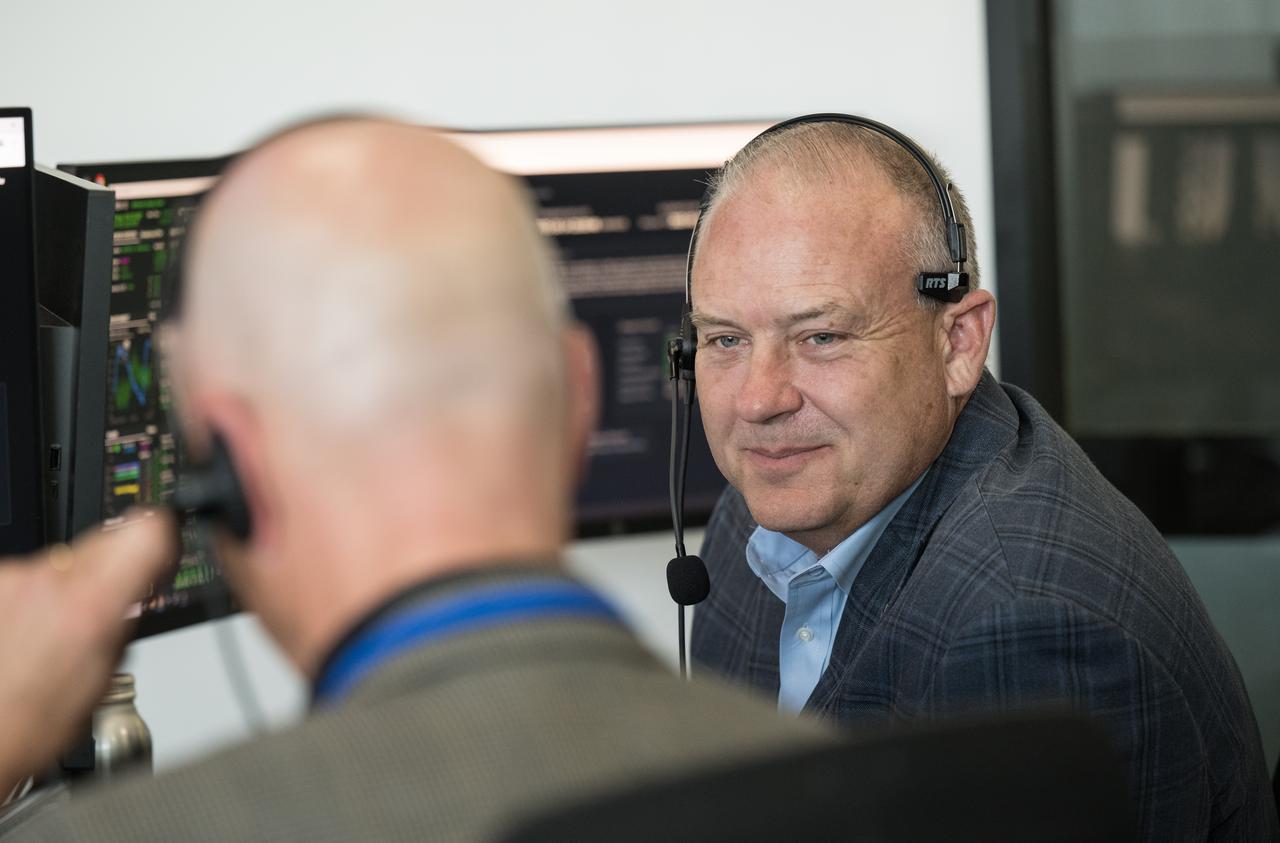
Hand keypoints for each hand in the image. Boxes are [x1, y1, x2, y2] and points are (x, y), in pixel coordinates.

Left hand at [0, 510, 176, 790]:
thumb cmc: (26, 727)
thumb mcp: (103, 681)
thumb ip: (125, 623)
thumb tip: (135, 594)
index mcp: (89, 603)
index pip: (146, 530)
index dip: (161, 538)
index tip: (161, 549)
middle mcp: (46, 579)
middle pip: (101, 542)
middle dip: (107, 572)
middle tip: (93, 616)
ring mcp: (8, 578)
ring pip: (58, 563)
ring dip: (59, 592)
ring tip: (45, 641)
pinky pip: (22, 579)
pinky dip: (25, 603)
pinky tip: (19, 640)